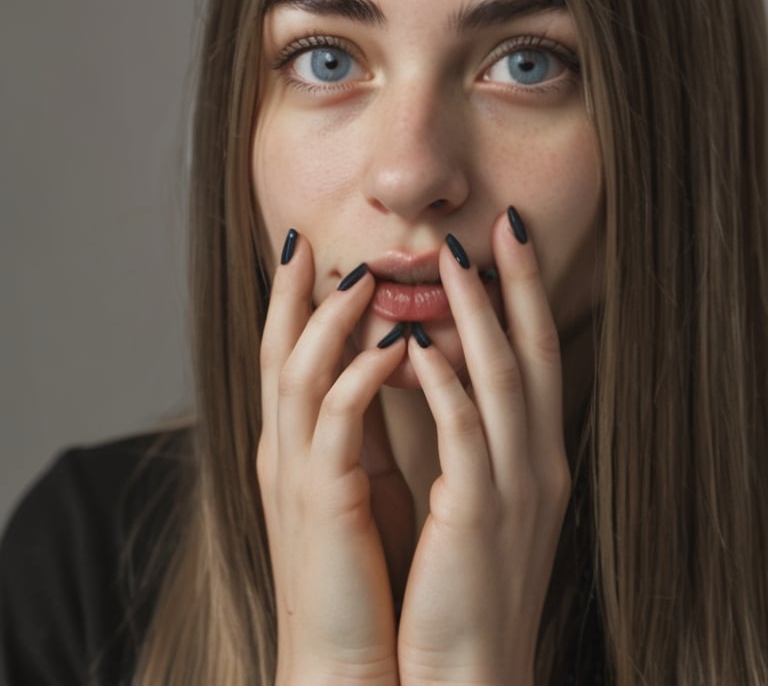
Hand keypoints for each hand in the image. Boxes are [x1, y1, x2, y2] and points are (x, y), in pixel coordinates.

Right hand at [257, 234, 405, 685]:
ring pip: (299, 372)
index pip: (288, 355)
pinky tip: (396, 344)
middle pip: (277, 349)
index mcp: (297, 447)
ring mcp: (298, 474)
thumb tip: (391, 365)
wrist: (346, 666)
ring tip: (361, 275)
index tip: (309, 252)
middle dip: (290, 292)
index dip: (293, 302)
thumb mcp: (362, 486)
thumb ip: (366, 426)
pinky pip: (337, 422)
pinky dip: (362, 375)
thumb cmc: (362, 575)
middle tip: (306, 239)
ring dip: (330, 319)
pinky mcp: (323, 502)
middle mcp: (286, 451)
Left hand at [397, 210, 570, 685]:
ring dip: (478, 315)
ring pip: (500, 380)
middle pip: (533, 353)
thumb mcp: (482, 499)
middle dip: (519, 285)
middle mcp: (537, 462)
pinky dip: (444, 382)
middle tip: (505, 224)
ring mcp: (513, 487)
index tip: (510, 240)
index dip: (527, 296)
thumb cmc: (467, 582)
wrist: (469, 673)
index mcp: (536, 457)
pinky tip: (418, 342)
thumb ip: (472, 436)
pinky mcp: (477, 514)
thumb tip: (442, 367)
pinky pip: (463, 433)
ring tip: (453, 260)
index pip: (537, 356)